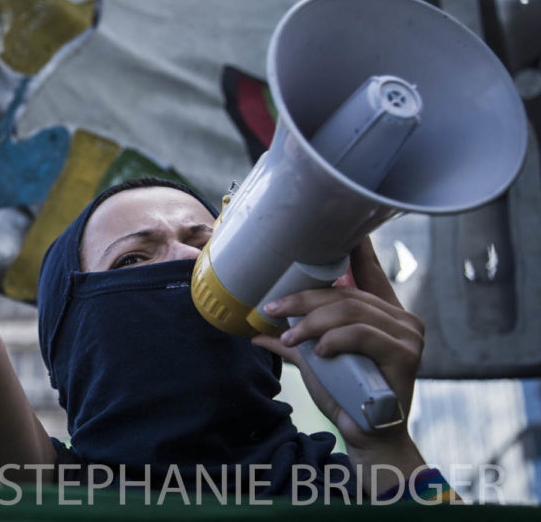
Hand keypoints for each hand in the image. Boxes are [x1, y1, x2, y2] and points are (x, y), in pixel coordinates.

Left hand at [252, 238, 424, 452]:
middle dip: (303, 299)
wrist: (369, 436)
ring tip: (288, 338)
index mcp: (383, 315)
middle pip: (345, 294)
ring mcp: (408, 335)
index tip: (345, 227)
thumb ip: (293, 342)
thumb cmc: (346, 396)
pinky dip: (333, 339)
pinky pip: (361, 333)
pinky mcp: (406, 353)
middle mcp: (401, 319)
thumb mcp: (315, 361)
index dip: (357, 249)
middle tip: (273, 308)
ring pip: (349, 311)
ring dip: (311, 322)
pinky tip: (317, 352)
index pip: (370, 273)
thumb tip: (255, 329)